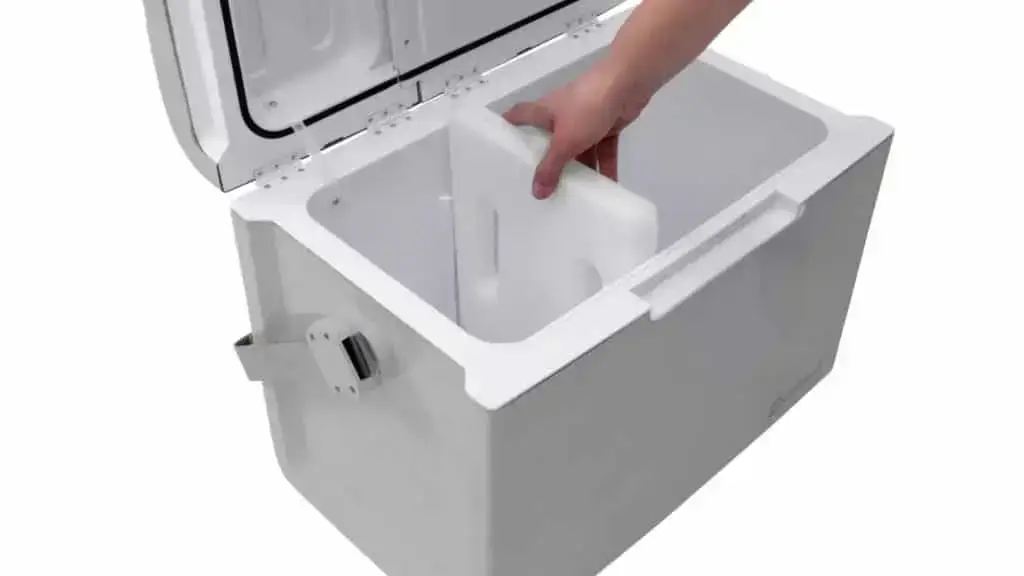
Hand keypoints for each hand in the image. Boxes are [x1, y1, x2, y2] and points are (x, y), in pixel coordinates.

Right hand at [503, 61, 651, 198]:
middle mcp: (560, 116)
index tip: (499, 150)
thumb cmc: (586, 106)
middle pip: (548, 142)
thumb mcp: (565, 141)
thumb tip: (537, 193)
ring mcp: (584, 120)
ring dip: (579, 170)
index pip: (517, 118)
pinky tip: (607, 188)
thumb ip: (551, 168)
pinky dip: (605, 166)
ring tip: (574, 196)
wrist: (626, 85)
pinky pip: (602, 151)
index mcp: (543, 112)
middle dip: (546, 163)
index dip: (507, 130)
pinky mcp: (606, 125)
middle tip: (537, 186)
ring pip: (578, 150)